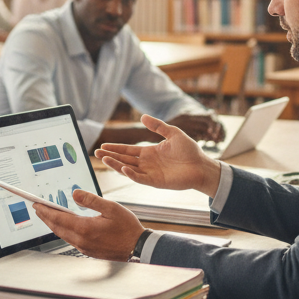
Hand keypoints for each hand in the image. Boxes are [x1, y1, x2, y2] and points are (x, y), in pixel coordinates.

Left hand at [34, 189, 143, 260]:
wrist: (137, 248)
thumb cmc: (127, 228)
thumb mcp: (111, 208)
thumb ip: (91, 200)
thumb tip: (74, 194)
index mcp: (85, 228)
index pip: (58, 218)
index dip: (46, 211)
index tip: (36, 204)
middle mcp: (81, 240)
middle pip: (57, 228)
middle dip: (45, 217)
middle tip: (37, 208)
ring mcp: (84, 247)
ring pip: (62, 234)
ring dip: (53, 224)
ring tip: (47, 215)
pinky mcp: (88, 251)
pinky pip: (70, 239)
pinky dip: (63, 230)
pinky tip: (64, 225)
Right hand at [95, 114, 221, 195]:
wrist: (202, 165)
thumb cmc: (190, 150)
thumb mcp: (173, 133)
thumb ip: (158, 126)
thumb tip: (143, 116)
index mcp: (150, 152)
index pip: (128, 150)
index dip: (115, 148)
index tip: (103, 145)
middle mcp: (147, 163)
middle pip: (124, 159)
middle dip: (110, 156)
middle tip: (96, 152)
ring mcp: (150, 173)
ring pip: (128, 169)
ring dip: (116, 164)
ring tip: (103, 159)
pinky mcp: (156, 182)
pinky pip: (140, 178)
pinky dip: (130, 174)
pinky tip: (123, 167)